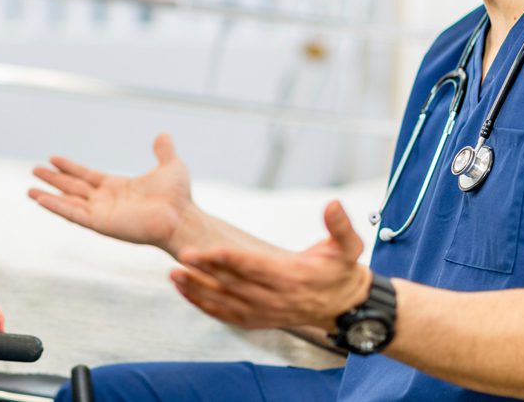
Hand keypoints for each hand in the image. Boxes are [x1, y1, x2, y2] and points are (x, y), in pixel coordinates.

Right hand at [28, 134, 194, 251]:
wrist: (181, 217)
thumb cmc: (179, 197)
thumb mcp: (170, 166)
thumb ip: (163, 151)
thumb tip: (163, 135)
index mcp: (118, 188)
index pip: (87, 176)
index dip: (70, 167)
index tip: (53, 158)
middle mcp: (106, 201)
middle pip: (73, 188)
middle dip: (54, 179)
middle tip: (34, 170)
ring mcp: (102, 213)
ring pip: (68, 202)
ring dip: (49, 195)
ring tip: (29, 189)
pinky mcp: (101, 223)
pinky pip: (74, 214)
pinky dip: (56, 207)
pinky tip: (41, 200)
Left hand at [169, 200, 369, 329]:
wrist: (346, 307)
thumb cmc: (343, 271)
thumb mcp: (349, 246)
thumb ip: (340, 225)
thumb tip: (333, 204)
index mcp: (292, 276)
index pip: (254, 266)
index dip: (229, 258)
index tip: (207, 249)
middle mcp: (275, 297)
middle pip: (233, 283)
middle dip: (205, 271)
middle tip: (181, 256)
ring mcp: (265, 311)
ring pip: (225, 302)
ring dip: (198, 289)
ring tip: (174, 275)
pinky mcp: (258, 319)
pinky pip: (226, 315)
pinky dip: (204, 305)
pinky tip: (185, 292)